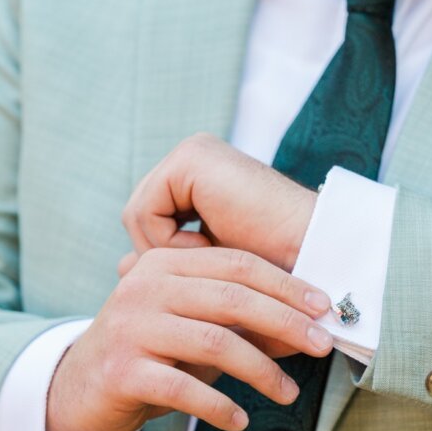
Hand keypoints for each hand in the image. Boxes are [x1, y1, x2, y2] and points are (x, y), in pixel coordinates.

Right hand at [45, 247, 333, 430]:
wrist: (76, 390)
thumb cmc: (147, 355)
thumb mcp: (188, 326)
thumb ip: (233, 320)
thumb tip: (303, 329)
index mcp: (164, 264)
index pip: (237, 265)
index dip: (286, 284)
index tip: (324, 308)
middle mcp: (144, 287)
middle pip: (232, 299)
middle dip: (285, 322)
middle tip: (321, 345)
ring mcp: (131, 327)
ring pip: (215, 343)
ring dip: (261, 371)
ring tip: (288, 394)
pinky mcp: (122, 371)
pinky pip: (185, 389)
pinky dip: (220, 407)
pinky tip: (239, 420)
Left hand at [122, 133, 315, 270]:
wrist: (311, 254)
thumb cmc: (272, 269)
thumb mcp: (209, 266)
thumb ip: (166, 258)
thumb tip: (120, 267)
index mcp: (199, 175)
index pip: (150, 220)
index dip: (166, 256)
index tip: (198, 276)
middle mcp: (192, 157)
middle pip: (139, 216)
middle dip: (162, 253)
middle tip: (200, 270)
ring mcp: (191, 153)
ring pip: (137, 215)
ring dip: (168, 250)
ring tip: (210, 255)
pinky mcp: (189, 161)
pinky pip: (144, 210)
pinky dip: (169, 240)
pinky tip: (209, 243)